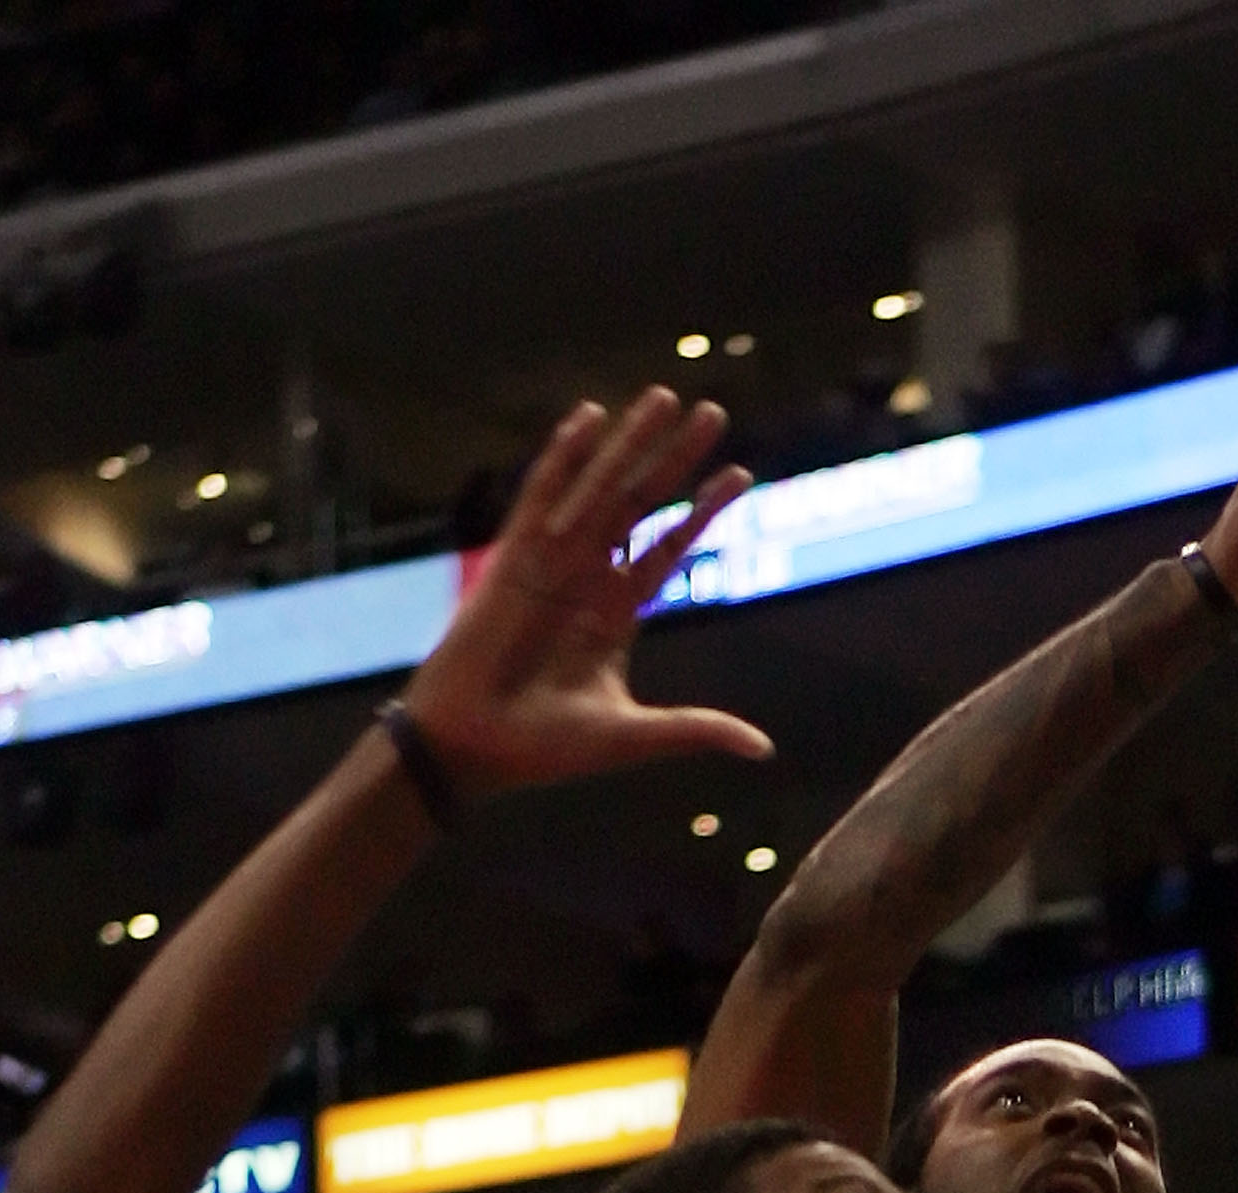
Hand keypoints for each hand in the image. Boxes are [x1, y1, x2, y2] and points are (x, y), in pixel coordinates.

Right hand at [403, 389, 774, 797]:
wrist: (473, 750)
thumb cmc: (542, 749)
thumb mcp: (631, 735)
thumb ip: (696, 729)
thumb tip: (764, 749)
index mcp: (615, 614)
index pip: (668, 548)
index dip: (702, 512)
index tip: (740, 475)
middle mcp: (587, 579)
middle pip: (643, 504)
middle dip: (677, 459)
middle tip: (714, 412)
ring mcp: (551, 564)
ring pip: (601, 489)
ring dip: (632, 444)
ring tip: (666, 398)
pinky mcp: (513, 559)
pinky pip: (542, 497)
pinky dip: (565, 458)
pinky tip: (590, 418)